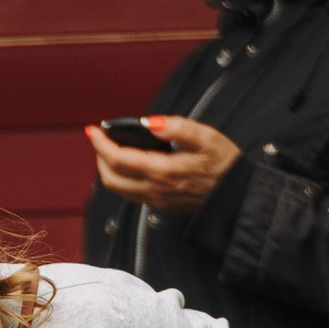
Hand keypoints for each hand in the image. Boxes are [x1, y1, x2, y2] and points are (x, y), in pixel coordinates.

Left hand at [88, 116, 240, 218]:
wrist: (237, 196)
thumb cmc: (224, 164)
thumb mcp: (206, 137)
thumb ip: (177, 127)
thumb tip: (150, 122)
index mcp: (163, 171)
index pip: (119, 159)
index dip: (101, 143)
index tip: (92, 130)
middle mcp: (154, 189)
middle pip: (110, 178)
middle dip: (99, 157)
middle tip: (101, 138)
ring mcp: (155, 200)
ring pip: (118, 189)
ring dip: (108, 169)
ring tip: (112, 148)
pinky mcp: (159, 205)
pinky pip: (130, 193)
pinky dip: (121, 177)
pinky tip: (129, 163)